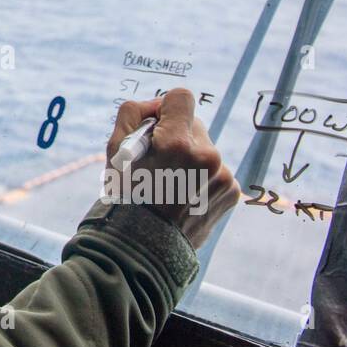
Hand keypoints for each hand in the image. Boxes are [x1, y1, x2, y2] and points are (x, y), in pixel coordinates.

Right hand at [104, 88, 238, 249]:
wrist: (145, 249)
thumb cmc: (126, 198)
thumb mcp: (114, 151)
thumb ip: (132, 115)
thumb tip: (157, 106)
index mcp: (177, 142)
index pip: (181, 97)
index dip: (165, 107)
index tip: (156, 125)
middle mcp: (207, 155)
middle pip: (193, 124)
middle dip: (176, 136)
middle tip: (158, 161)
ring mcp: (223, 175)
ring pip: (204, 149)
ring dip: (189, 158)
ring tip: (171, 184)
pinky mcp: (232, 191)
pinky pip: (216, 170)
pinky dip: (202, 178)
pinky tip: (186, 196)